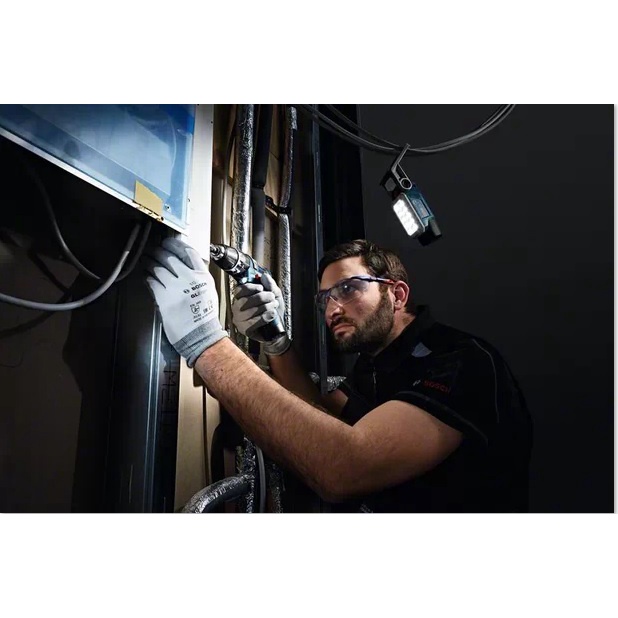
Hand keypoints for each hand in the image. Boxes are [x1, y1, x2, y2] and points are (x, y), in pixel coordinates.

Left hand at [145, 237, 227, 366]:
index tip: (168, 243)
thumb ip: (197, 277)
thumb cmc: (205, 316)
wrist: (201, 335)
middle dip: (158, 252)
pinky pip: (152, 282)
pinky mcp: (164, 298)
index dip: (175, 245)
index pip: (188, 253)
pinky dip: (148, 278)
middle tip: (152, 251)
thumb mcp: (208, 291)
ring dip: (150, 263)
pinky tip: (147, 277)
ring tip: (146, 262)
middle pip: (170, 258)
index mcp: (203, 276)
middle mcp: (190, 279)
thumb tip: (183, 266)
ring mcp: (176, 288)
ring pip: (158, 269)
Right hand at [232, 270, 290, 355]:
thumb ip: (270, 285)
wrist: (278, 329)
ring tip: (273, 307)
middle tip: (271, 297)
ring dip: (263, 308)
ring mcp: (239, 319)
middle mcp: (238, 308)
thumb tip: (264, 276)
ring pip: (247, 311)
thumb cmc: (274, 311)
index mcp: (242, 297)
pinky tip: (271, 315)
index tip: (261, 288)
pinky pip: (250, 323)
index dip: (250, 288)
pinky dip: (262, 318)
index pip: (239, 290)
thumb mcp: (275, 296)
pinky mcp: (244, 329)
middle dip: (260, 298)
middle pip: (244, 300)